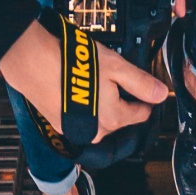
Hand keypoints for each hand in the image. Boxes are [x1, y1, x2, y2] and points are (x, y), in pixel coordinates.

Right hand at [0, 18, 166, 144]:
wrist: (33, 63)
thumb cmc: (74, 63)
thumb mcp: (116, 67)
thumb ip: (141, 83)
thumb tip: (162, 94)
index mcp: (115, 118)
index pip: (142, 113)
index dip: (146, 98)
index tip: (143, 86)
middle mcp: (97, 132)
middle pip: (120, 117)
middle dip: (120, 100)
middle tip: (111, 76)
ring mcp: (77, 131)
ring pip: (100, 119)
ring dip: (101, 104)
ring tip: (91, 80)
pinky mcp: (60, 126)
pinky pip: (81, 119)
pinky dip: (82, 107)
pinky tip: (75, 88)